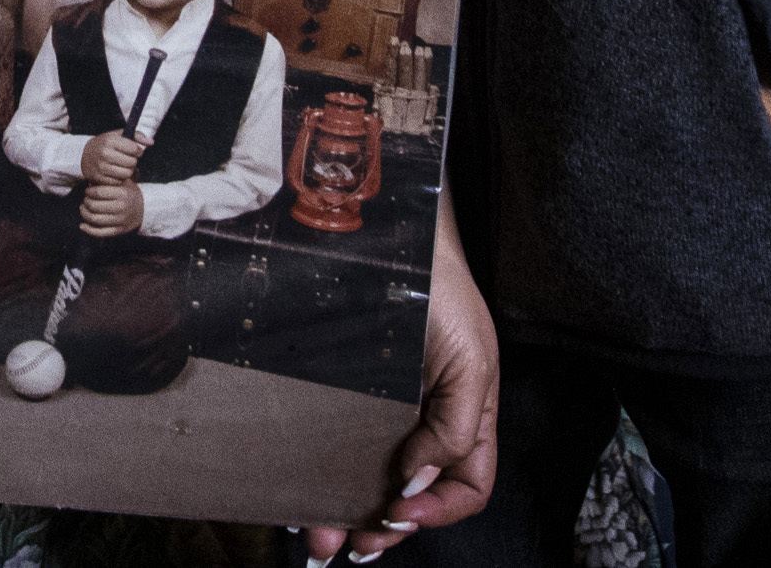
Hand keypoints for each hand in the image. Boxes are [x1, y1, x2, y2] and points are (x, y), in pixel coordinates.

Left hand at [77, 178, 145, 237]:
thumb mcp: (122, 182)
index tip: (88, 191)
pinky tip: (82, 225)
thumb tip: (89, 183)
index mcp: (122, 193)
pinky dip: (88, 230)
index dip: (88, 192)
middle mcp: (121, 208)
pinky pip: (100, 233)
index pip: (97, 192)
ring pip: (94, 219)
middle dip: (85, 202)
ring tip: (83, 209)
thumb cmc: (129, 193)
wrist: (144, 209)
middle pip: (93, 206)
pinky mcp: (118, 231)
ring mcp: (119, 221)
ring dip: (84, 214)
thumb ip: (108, 181)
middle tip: (85, 200)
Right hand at [78, 128, 147, 186]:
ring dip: (128, 171)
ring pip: (126, 174)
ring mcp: (101, 166)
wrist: (86, 155)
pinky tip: (115, 172)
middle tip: (127, 159)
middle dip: (133, 161)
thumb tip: (151, 142)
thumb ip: (137, 136)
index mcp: (110, 140)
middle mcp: (104, 153)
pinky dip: (119, 178)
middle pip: (132, 163)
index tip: (134, 150)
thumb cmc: (107, 144)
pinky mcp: (99, 178)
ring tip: (122, 166)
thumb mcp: (119, 135)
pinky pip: (118, 181)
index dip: (137, 150)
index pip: (134, 149)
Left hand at [300, 223, 498, 557]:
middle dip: (382, 528)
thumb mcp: (471, 361)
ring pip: (367, 479)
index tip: (403, 514)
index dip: (442, 511)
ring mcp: (382, 409)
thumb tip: (417, 480)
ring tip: (318, 538)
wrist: (393, 234)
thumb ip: (456, 426)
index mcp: (467, 419)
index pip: (468, 487)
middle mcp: (424, 422)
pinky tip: (299, 493)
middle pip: (411, 496)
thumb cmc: (441, 290)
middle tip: (350, 544)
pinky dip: (319, 475)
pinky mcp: (343, 392)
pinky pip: (331, 445)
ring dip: (343, 513)